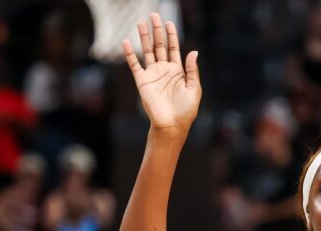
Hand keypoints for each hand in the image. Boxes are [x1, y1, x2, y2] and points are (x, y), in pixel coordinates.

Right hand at [123, 13, 200, 131]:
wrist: (171, 125)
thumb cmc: (186, 110)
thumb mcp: (194, 89)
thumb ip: (192, 70)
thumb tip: (193, 51)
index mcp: (178, 71)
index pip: (174, 48)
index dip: (171, 35)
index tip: (169, 23)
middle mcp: (164, 70)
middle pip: (159, 46)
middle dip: (157, 31)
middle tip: (154, 15)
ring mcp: (152, 74)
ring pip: (147, 51)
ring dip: (144, 37)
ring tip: (141, 23)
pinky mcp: (142, 81)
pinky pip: (134, 64)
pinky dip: (129, 54)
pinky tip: (126, 42)